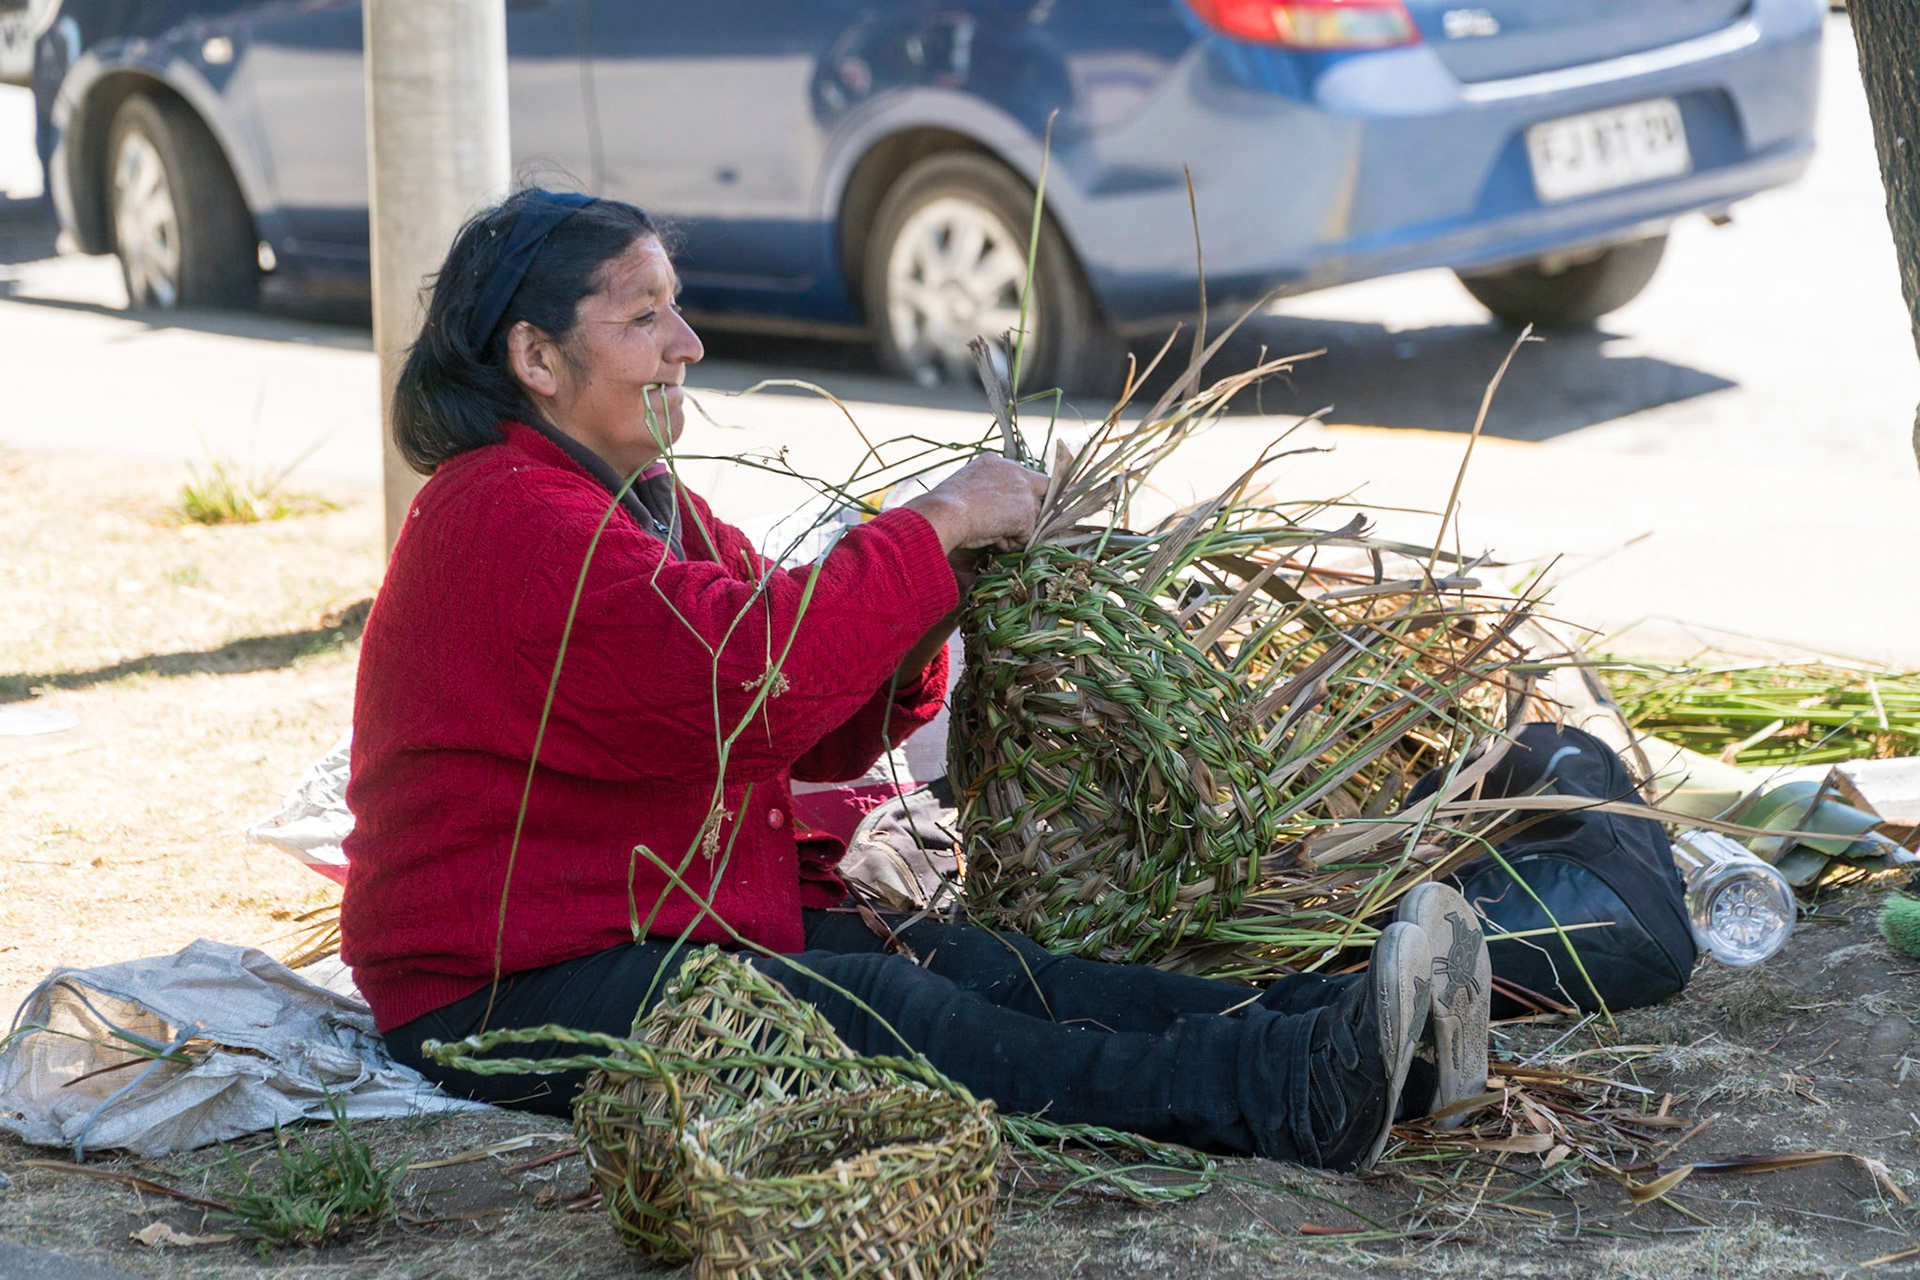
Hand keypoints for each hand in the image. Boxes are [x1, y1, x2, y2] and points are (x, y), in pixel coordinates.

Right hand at [902, 456, 1049, 555]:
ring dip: (1015, 529)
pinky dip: (1011, 543)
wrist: (944, 514)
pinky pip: (1027, 536)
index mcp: (994, 462)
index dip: (1018, 496)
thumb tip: (997, 512)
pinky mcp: (1026, 511)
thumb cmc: (945, 508)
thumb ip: (987, 492)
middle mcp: (1014, 470)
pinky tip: (993, 538)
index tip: (1006, 510)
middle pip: (1038, 492)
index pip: (1020, 476)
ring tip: (989, 532)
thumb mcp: (966, 489)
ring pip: (1032, 517)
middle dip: (1027, 512)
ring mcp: (1023, 489)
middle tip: (1005, 525)